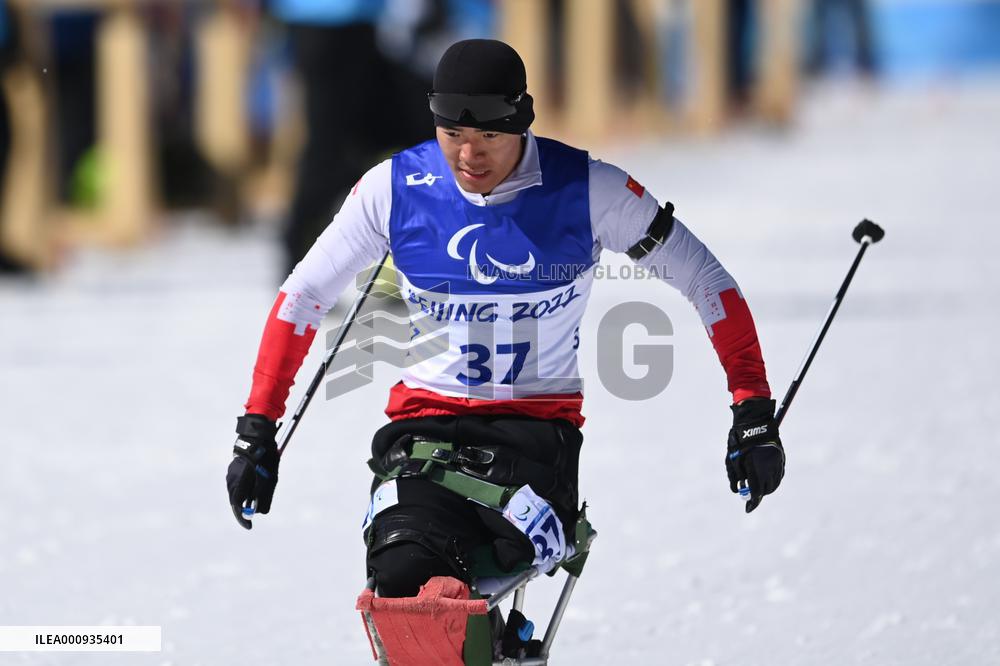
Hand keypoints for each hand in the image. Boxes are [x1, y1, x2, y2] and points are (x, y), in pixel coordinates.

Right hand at [227, 414, 279, 528]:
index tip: (250, 526)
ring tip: (255, 501)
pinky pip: (237, 483)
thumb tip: (261, 512)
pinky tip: (253, 487)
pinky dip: (245, 488)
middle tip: (253, 514)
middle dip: (245, 508)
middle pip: (236, 500)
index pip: (237, 506)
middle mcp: (232, 479)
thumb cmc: (265, 457)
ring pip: (236, 491)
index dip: (243, 518)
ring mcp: (231, 473)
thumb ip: (264, 496)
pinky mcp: (234, 468)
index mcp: (240, 482)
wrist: (258, 435)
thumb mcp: (270, 478)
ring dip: (245, 498)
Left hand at [726, 398, 784, 512]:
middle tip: (752, 496)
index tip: (748, 509)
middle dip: (759, 494)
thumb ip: (734, 476)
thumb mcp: (732, 459)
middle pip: (766, 489)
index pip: (756, 491)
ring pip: (774, 483)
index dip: (752, 502)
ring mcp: (776, 462)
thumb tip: (736, 490)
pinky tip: (767, 478)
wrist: (754, 422)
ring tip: (759, 487)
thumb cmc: (739, 441)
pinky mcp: (781, 458)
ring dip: (767, 488)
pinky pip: (779, 475)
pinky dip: (773, 480)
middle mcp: (769, 467)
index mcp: (756, 469)